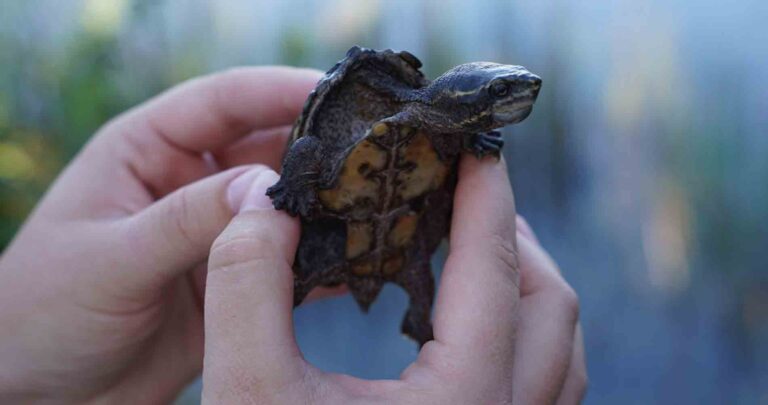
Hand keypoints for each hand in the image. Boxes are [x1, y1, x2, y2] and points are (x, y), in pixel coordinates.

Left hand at [0, 67, 342, 402]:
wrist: (44, 393)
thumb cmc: (43, 313)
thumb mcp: (111, 259)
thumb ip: (188, 221)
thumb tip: (269, 186)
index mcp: (148, 149)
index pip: (223, 101)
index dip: (281, 90)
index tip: (338, 94)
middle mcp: (191, 181)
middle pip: (269, 147)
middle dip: (320, 149)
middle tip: (375, 156)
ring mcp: (217, 232)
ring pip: (286, 204)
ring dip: (328, 204)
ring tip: (380, 206)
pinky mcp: (236, 280)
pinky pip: (289, 260)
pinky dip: (323, 259)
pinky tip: (359, 260)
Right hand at [203, 156, 586, 403]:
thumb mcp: (244, 393)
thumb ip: (245, 287)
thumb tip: (264, 205)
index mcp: (462, 404)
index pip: (493, 269)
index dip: (486, 196)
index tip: (476, 144)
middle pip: (550, 306)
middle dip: (512, 237)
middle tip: (463, 194)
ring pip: (562, 351)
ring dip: (525, 286)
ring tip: (470, 247)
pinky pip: (546, 387)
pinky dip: (520, 335)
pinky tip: (465, 323)